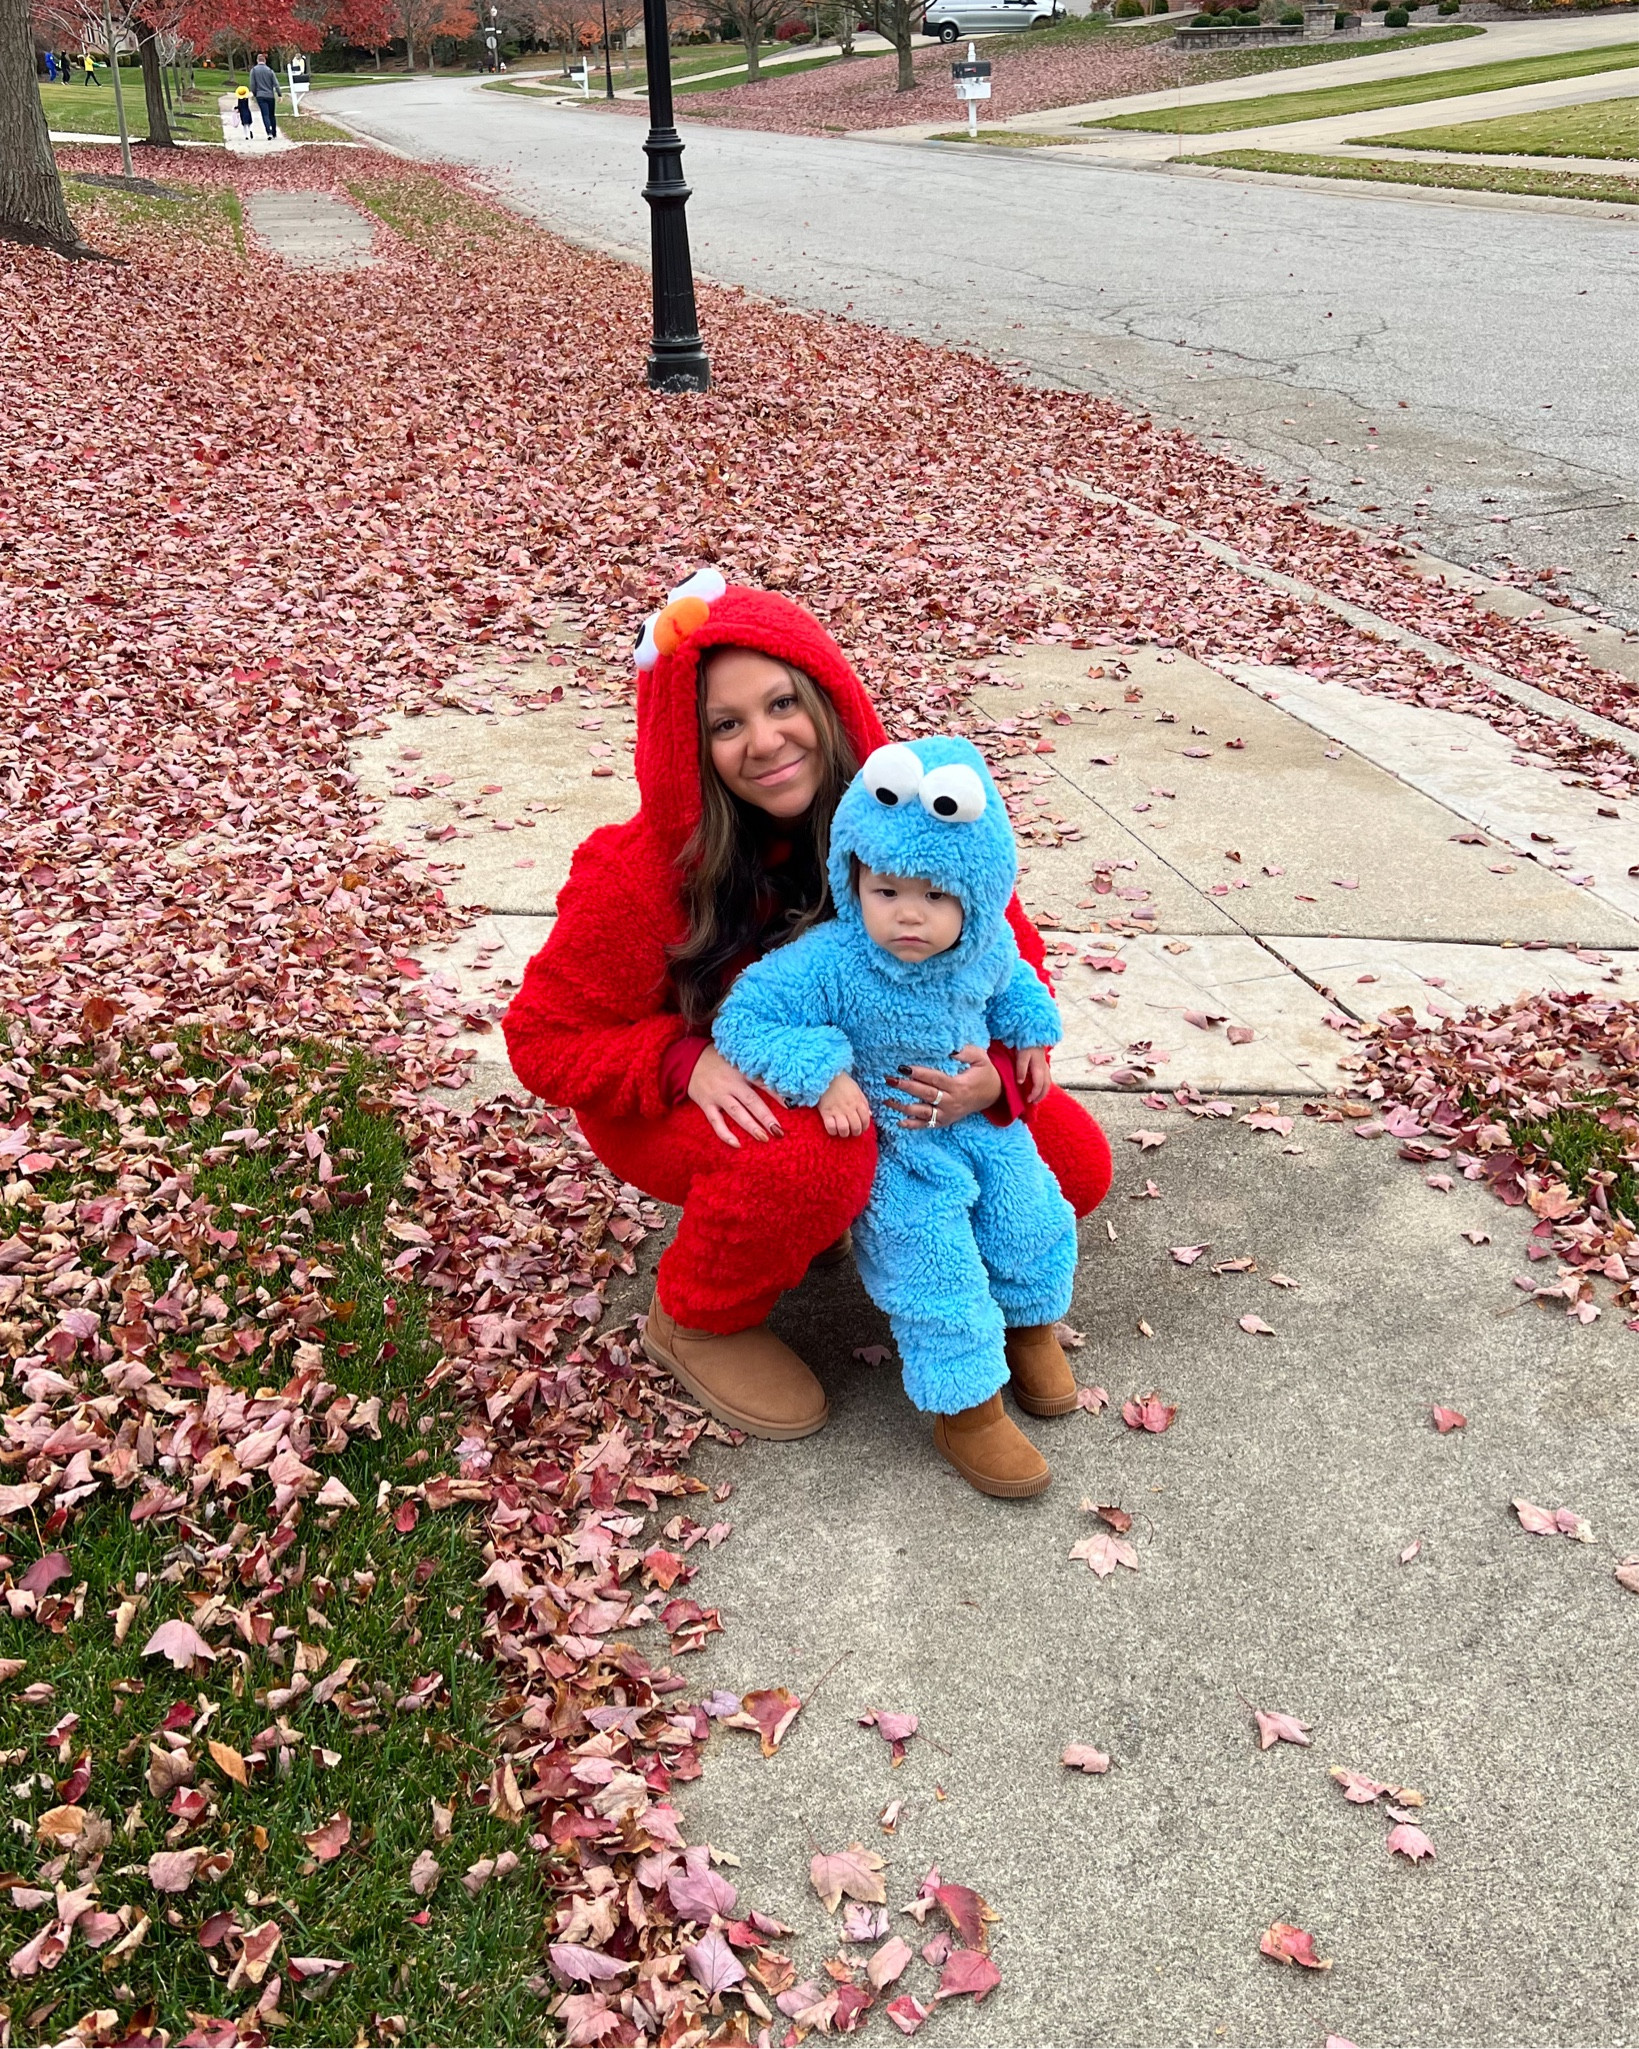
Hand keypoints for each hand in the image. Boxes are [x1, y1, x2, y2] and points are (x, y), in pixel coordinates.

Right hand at [687, 1045, 783, 1148]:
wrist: (689, 1059)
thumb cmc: (718, 1059)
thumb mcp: (738, 1059)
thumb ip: (755, 1070)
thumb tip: (778, 1080)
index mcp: (741, 1071)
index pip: (763, 1083)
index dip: (777, 1094)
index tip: (791, 1105)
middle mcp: (731, 1083)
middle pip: (751, 1101)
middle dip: (766, 1117)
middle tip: (779, 1131)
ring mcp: (718, 1094)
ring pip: (736, 1113)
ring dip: (751, 1126)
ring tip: (765, 1138)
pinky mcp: (706, 1104)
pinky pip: (716, 1121)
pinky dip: (725, 1134)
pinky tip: (737, 1144)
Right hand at [817, 1071, 871, 1138]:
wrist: (826, 1076)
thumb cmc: (842, 1082)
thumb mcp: (857, 1090)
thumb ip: (864, 1102)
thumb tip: (870, 1115)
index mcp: (858, 1101)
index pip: (865, 1119)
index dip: (865, 1127)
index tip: (862, 1129)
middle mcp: (849, 1107)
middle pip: (856, 1126)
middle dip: (856, 1132)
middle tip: (852, 1132)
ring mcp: (837, 1111)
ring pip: (844, 1129)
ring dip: (845, 1133)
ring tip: (843, 1132)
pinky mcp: (826, 1112)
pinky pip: (830, 1127)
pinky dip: (833, 1131)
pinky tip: (833, 1130)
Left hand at [886, 1044, 1001, 1130]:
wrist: (994, 1094)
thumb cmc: (984, 1072)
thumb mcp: (980, 1058)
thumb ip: (965, 1052)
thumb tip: (949, 1049)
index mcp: (959, 1086)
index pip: (935, 1079)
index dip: (919, 1073)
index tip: (903, 1067)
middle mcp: (952, 1102)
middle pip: (926, 1095)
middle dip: (906, 1087)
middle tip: (889, 1080)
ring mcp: (947, 1114)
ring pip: (923, 1112)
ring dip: (903, 1107)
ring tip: (886, 1099)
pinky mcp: (944, 1121)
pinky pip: (926, 1125)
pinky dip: (912, 1125)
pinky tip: (898, 1121)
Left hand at [1015, 1046, 1050, 1106]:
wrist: (1034, 1033)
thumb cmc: (1026, 1044)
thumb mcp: (1022, 1055)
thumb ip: (1021, 1069)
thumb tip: (1020, 1082)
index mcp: (1039, 1068)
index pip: (1039, 1085)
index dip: (1034, 1094)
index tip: (1028, 1100)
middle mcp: (1045, 1069)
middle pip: (1046, 1086)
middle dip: (1041, 1096)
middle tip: (1033, 1103)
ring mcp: (1046, 1066)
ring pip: (1048, 1082)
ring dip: (1043, 1091)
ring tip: (1037, 1098)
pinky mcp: (1044, 1064)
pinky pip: (1047, 1078)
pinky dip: (1044, 1085)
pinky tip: (1039, 1087)